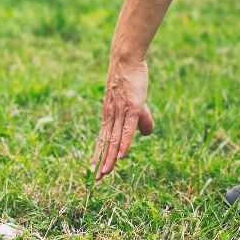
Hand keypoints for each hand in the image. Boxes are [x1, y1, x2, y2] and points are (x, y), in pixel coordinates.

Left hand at [91, 57, 154, 179]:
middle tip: (96, 179)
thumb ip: (141, 120)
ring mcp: (121, 112)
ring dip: (110, 158)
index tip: (93, 169)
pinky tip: (122, 156)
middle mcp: (111, 116)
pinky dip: (124, 144)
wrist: (126, 59)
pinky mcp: (132, 107)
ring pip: (114, 139)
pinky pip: (127, 129)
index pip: (102, 139)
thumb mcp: (136, 102)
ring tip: (105, 173)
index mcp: (109, 115)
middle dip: (101, 161)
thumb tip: (146, 134)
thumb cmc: (130, 79)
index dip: (98, 154)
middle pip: (106, 143)